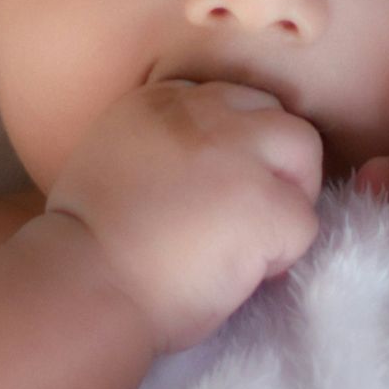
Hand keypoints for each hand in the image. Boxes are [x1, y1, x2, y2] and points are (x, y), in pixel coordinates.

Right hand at [45, 80, 323, 354]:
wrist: (83, 289)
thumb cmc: (87, 247)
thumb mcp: (112, 158)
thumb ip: (163, 144)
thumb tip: (215, 165)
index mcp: (161, 101)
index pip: (233, 100)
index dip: (238, 147)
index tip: (218, 191)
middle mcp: (204, 114)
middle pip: (277, 117)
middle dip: (275, 165)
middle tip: (247, 217)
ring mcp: (239, 155)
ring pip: (304, 153)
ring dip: (289, 199)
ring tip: (254, 241)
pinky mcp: (266, 204)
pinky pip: (305, 222)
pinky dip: (284, 254)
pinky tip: (245, 274)